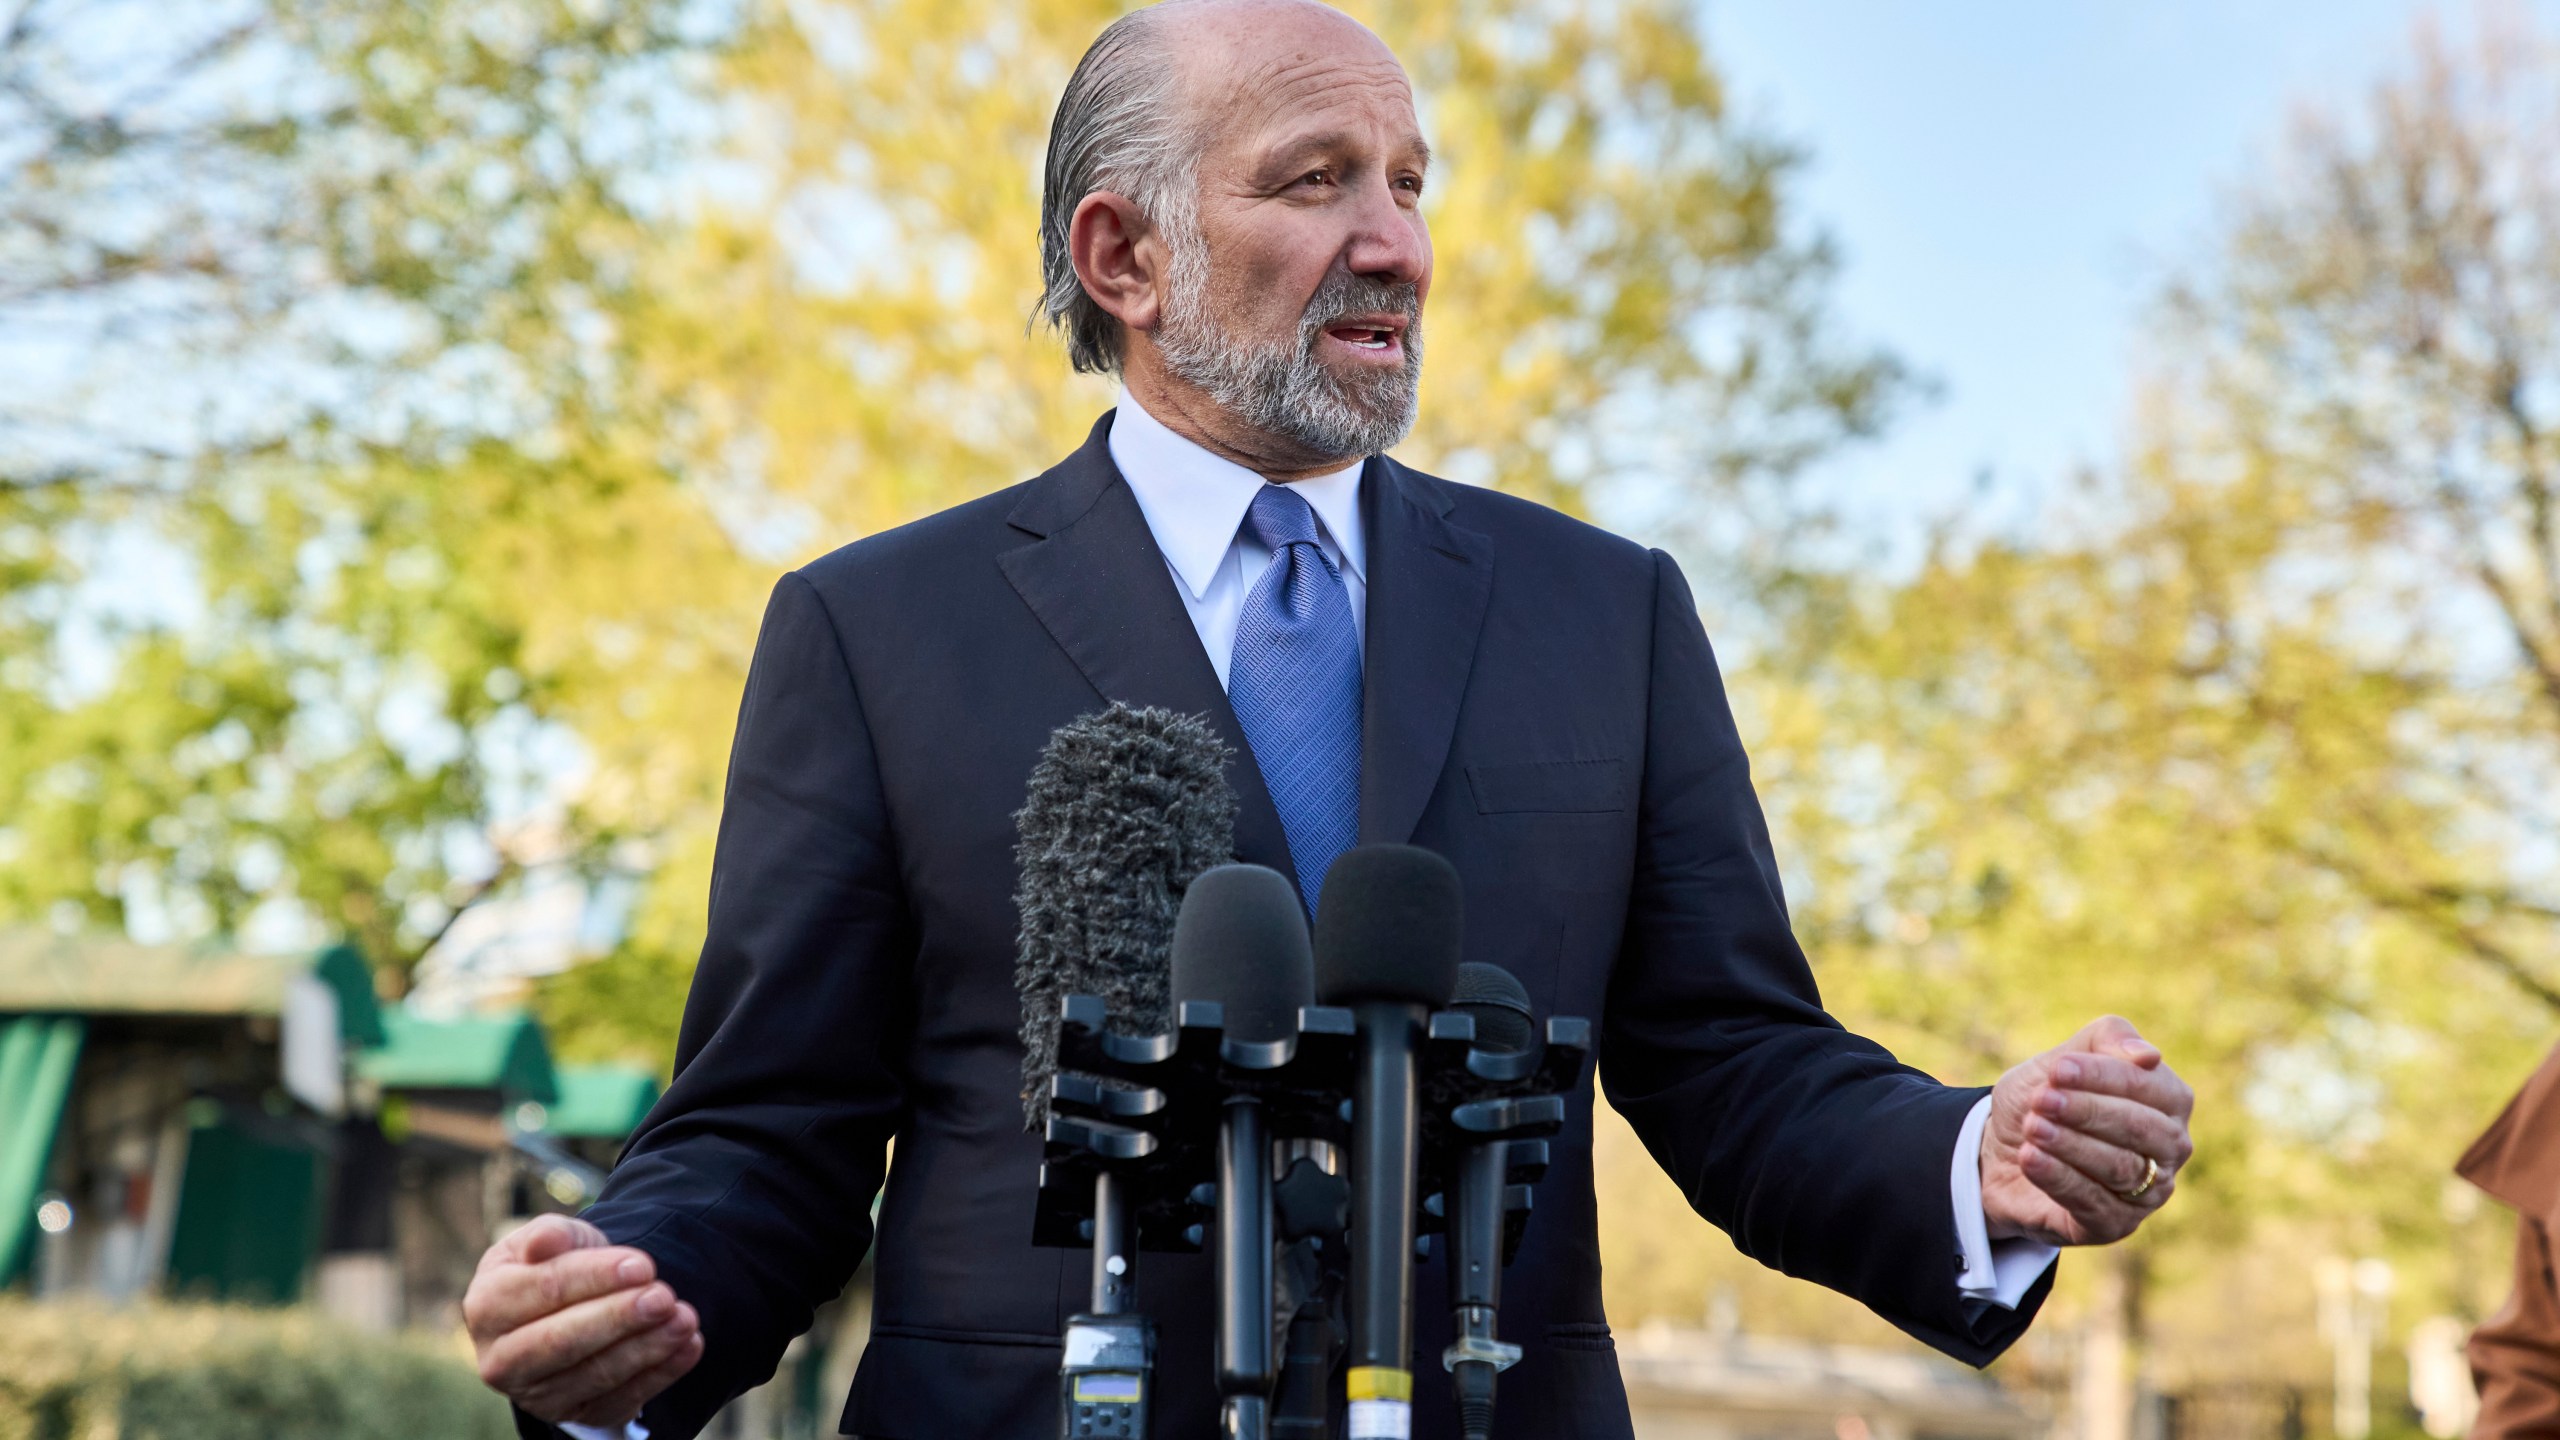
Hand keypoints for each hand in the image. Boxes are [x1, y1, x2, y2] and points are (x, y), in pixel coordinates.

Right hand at [464, 1213, 704, 1427]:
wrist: (568, 1306)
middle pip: (562, 1341)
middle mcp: (501, 1358)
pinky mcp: (572, 1415)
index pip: (544, 1290)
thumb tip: (543, 1241)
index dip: (595, 1277)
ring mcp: (535, 1394)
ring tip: (685, 1318)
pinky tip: (688, 1345)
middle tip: (664, 1297)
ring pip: (594, 1375)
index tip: (643, 1265)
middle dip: (618, 1318)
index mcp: (488, 1304)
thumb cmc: (558, 1264)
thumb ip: (551, 1234)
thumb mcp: (555, 1238)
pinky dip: (659, 1374)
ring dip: (646, 1348)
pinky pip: (618, 1401)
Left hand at [1980, 1015, 2193, 1245]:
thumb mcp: (2063, 1061)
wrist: (1998, 1151)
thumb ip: (2105, 1041)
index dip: (2104, 1076)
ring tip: (2033, 1127)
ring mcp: (2148, 1192)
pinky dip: (2059, 1178)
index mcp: (2170, 1100)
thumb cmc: (2045, 1099)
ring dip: (2071, 1145)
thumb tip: (2150, 1055)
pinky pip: (2094, 1203)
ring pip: (2120, 1168)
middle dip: (2088, 1111)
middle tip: (2041, 1100)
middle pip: (2141, 1129)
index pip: (2149, 1086)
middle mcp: (2170, 1149)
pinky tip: (2030, 1159)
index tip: (2058, 1069)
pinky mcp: (2116, 1225)